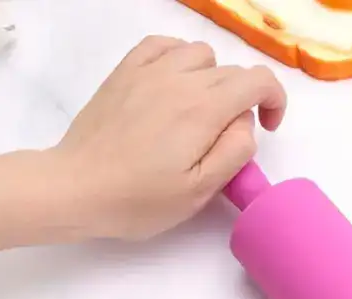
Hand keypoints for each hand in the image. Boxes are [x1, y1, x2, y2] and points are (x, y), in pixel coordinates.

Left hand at [52, 36, 286, 240]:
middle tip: (228, 139)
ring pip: (201, 54)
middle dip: (246, 100)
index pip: (258, 79)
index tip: (268, 128)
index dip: (274, 100)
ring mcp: (149, 71)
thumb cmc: (140, 200)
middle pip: (232, 71)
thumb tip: (245, 123)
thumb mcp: (199, 191)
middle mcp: (179, 79)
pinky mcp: (125, 72)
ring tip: (201, 113)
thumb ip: (234, 152)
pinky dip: (180, 60)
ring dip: (213, 80)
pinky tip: (175, 86)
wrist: (77, 188)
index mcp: (203, 109)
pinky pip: (164, 45)